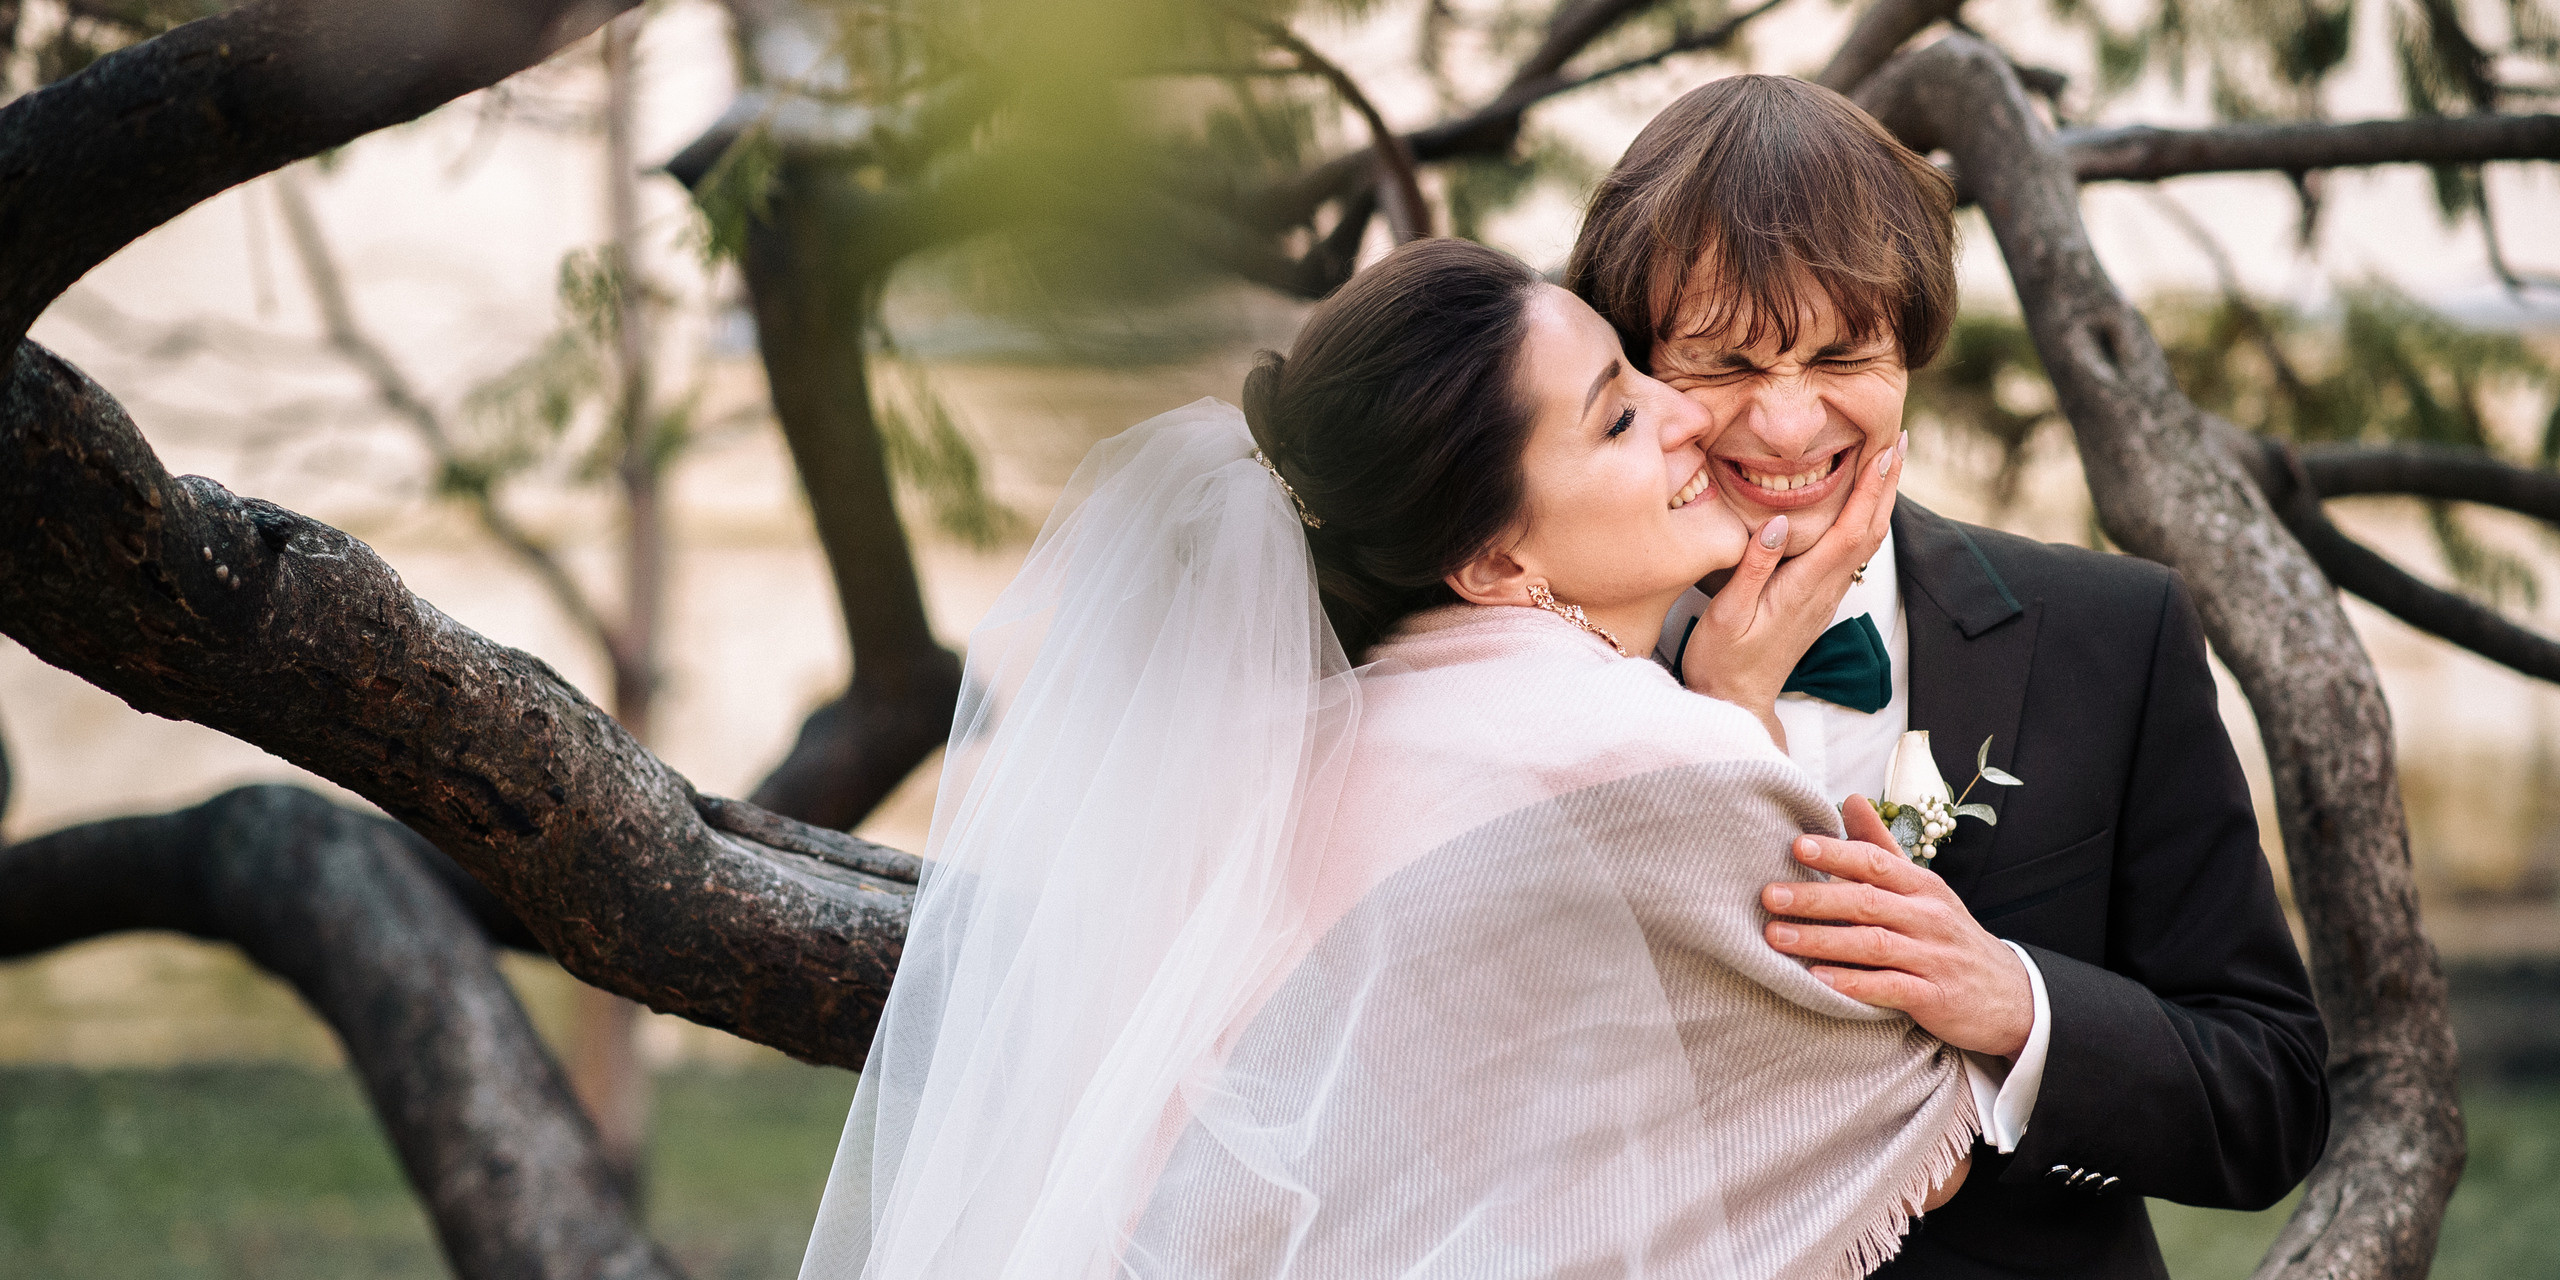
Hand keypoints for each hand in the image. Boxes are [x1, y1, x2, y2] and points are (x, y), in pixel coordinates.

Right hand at [1680, 433, 1903, 744]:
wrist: (1734, 702)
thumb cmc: (1723, 660)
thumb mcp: (1726, 614)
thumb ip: (1753, 568)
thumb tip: (1777, 522)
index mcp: (1804, 586)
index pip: (1850, 529)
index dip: (1871, 488)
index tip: (1885, 450)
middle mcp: (1824, 589)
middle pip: (1870, 530)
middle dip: (1887, 484)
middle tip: (1899, 440)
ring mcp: (1824, 596)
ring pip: (1865, 542)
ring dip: (1880, 500)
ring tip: (1887, 463)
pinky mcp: (1816, 600)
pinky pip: (1850, 553)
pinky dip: (1863, 519)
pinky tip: (1859, 505)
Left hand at [1761, 794, 2032, 1057]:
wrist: (2010, 995)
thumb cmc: (1948, 934)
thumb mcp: (1922, 888)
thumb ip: (1881, 847)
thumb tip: (1850, 799)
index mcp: (1922, 886)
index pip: (1876, 862)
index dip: (1837, 853)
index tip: (1796, 847)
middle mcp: (1929, 917)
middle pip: (1867, 902)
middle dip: (1815, 898)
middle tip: (1769, 895)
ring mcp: (1934, 957)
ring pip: (1872, 945)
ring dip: (1822, 941)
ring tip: (1777, 937)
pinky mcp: (1936, 997)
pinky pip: (1890, 988)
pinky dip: (1853, 984)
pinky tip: (1818, 980)